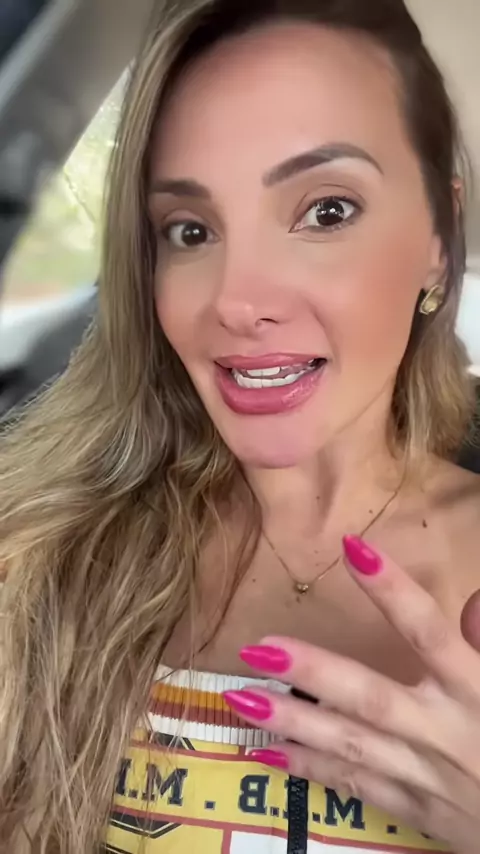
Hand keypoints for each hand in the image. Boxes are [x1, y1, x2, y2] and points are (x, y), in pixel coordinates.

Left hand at [223, 536, 479, 853]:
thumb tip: (472, 599)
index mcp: (477, 691)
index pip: (429, 632)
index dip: (393, 591)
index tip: (352, 547)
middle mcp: (445, 732)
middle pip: (372, 698)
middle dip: (314, 672)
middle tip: (257, 647)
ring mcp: (427, 776)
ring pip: (352, 746)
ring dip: (294, 722)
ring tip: (241, 700)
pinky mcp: (418, 809)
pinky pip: (359, 786)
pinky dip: (315, 769)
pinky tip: (272, 752)